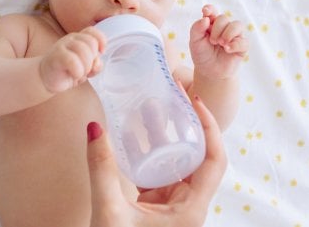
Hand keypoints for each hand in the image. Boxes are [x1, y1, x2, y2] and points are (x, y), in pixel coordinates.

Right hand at [39, 27, 105, 92]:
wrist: (45, 78)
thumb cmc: (67, 71)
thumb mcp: (86, 67)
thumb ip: (95, 63)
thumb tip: (97, 63)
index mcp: (79, 39)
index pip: (92, 31)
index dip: (101, 40)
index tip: (101, 52)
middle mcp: (70, 39)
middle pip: (91, 43)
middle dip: (93, 59)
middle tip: (86, 69)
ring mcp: (62, 46)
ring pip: (83, 51)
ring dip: (86, 67)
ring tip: (79, 74)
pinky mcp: (56, 56)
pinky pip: (73, 61)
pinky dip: (78, 71)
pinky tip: (74, 75)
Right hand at [87, 96, 226, 226]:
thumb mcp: (109, 209)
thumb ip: (101, 168)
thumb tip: (94, 128)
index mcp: (190, 210)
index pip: (214, 161)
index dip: (209, 128)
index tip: (195, 101)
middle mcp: (186, 209)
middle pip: (196, 158)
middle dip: (184, 126)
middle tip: (171, 97)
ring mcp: (171, 210)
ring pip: (175, 166)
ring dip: (164, 139)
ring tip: (150, 108)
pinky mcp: (154, 212)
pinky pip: (158, 177)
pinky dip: (148, 156)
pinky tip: (132, 139)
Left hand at [189, 5, 247, 80]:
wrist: (209, 72)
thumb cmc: (202, 54)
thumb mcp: (194, 41)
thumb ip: (197, 28)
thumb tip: (205, 18)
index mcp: (210, 23)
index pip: (212, 11)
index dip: (210, 9)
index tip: (206, 12)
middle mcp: (224, 27)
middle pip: (224, 18)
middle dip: (217, 28)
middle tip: (212, 41)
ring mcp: (234, 36)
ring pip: (237, 25)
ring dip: (228, 33)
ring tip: (221, 44)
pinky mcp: (242, 47)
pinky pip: (244, 41)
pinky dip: (235, 45)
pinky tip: (227, 50)